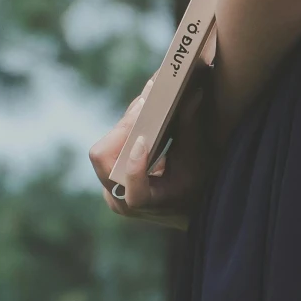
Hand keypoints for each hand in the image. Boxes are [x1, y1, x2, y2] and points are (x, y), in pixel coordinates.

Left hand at [87, 69, 221, 231]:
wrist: (184, 207)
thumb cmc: (194, 187)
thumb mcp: (196, 162)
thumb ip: (189, 129)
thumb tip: (193, 93)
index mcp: (146, 205)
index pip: (132, 192)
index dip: (135, 167)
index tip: (144, 140)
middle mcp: (120, 200)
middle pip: (105, 159)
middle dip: (124, 128)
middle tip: (146, 101)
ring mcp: (110, 190)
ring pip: (104, 150)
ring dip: (124, 124)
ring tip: (145, 101)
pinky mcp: (108, 177)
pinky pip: (108, 148)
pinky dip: (124, 129)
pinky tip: (141, 112)